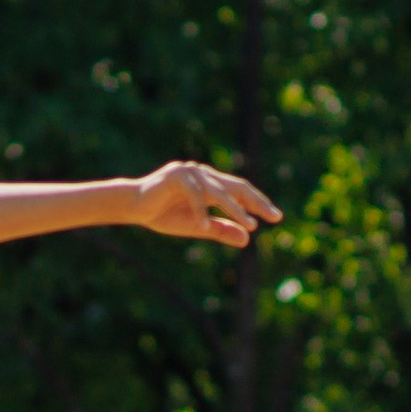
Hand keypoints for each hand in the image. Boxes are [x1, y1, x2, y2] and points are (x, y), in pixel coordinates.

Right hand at [128, 161, 279, 249]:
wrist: (133, 206)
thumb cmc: (163, 214)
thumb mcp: (198, 226)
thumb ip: (221, 230)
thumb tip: (247, 239)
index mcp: (211, 182)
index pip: (240, 190)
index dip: (259, 203)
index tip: (276, 217)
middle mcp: (205, 173)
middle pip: (237, 186)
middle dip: (257, 203)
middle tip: (274, 217)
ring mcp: (191, 172)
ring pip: (219, 192)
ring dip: (235, 210)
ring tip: (250, 225)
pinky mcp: (176, 177)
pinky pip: (194, 196)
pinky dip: (200, 212)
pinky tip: (205, 227)